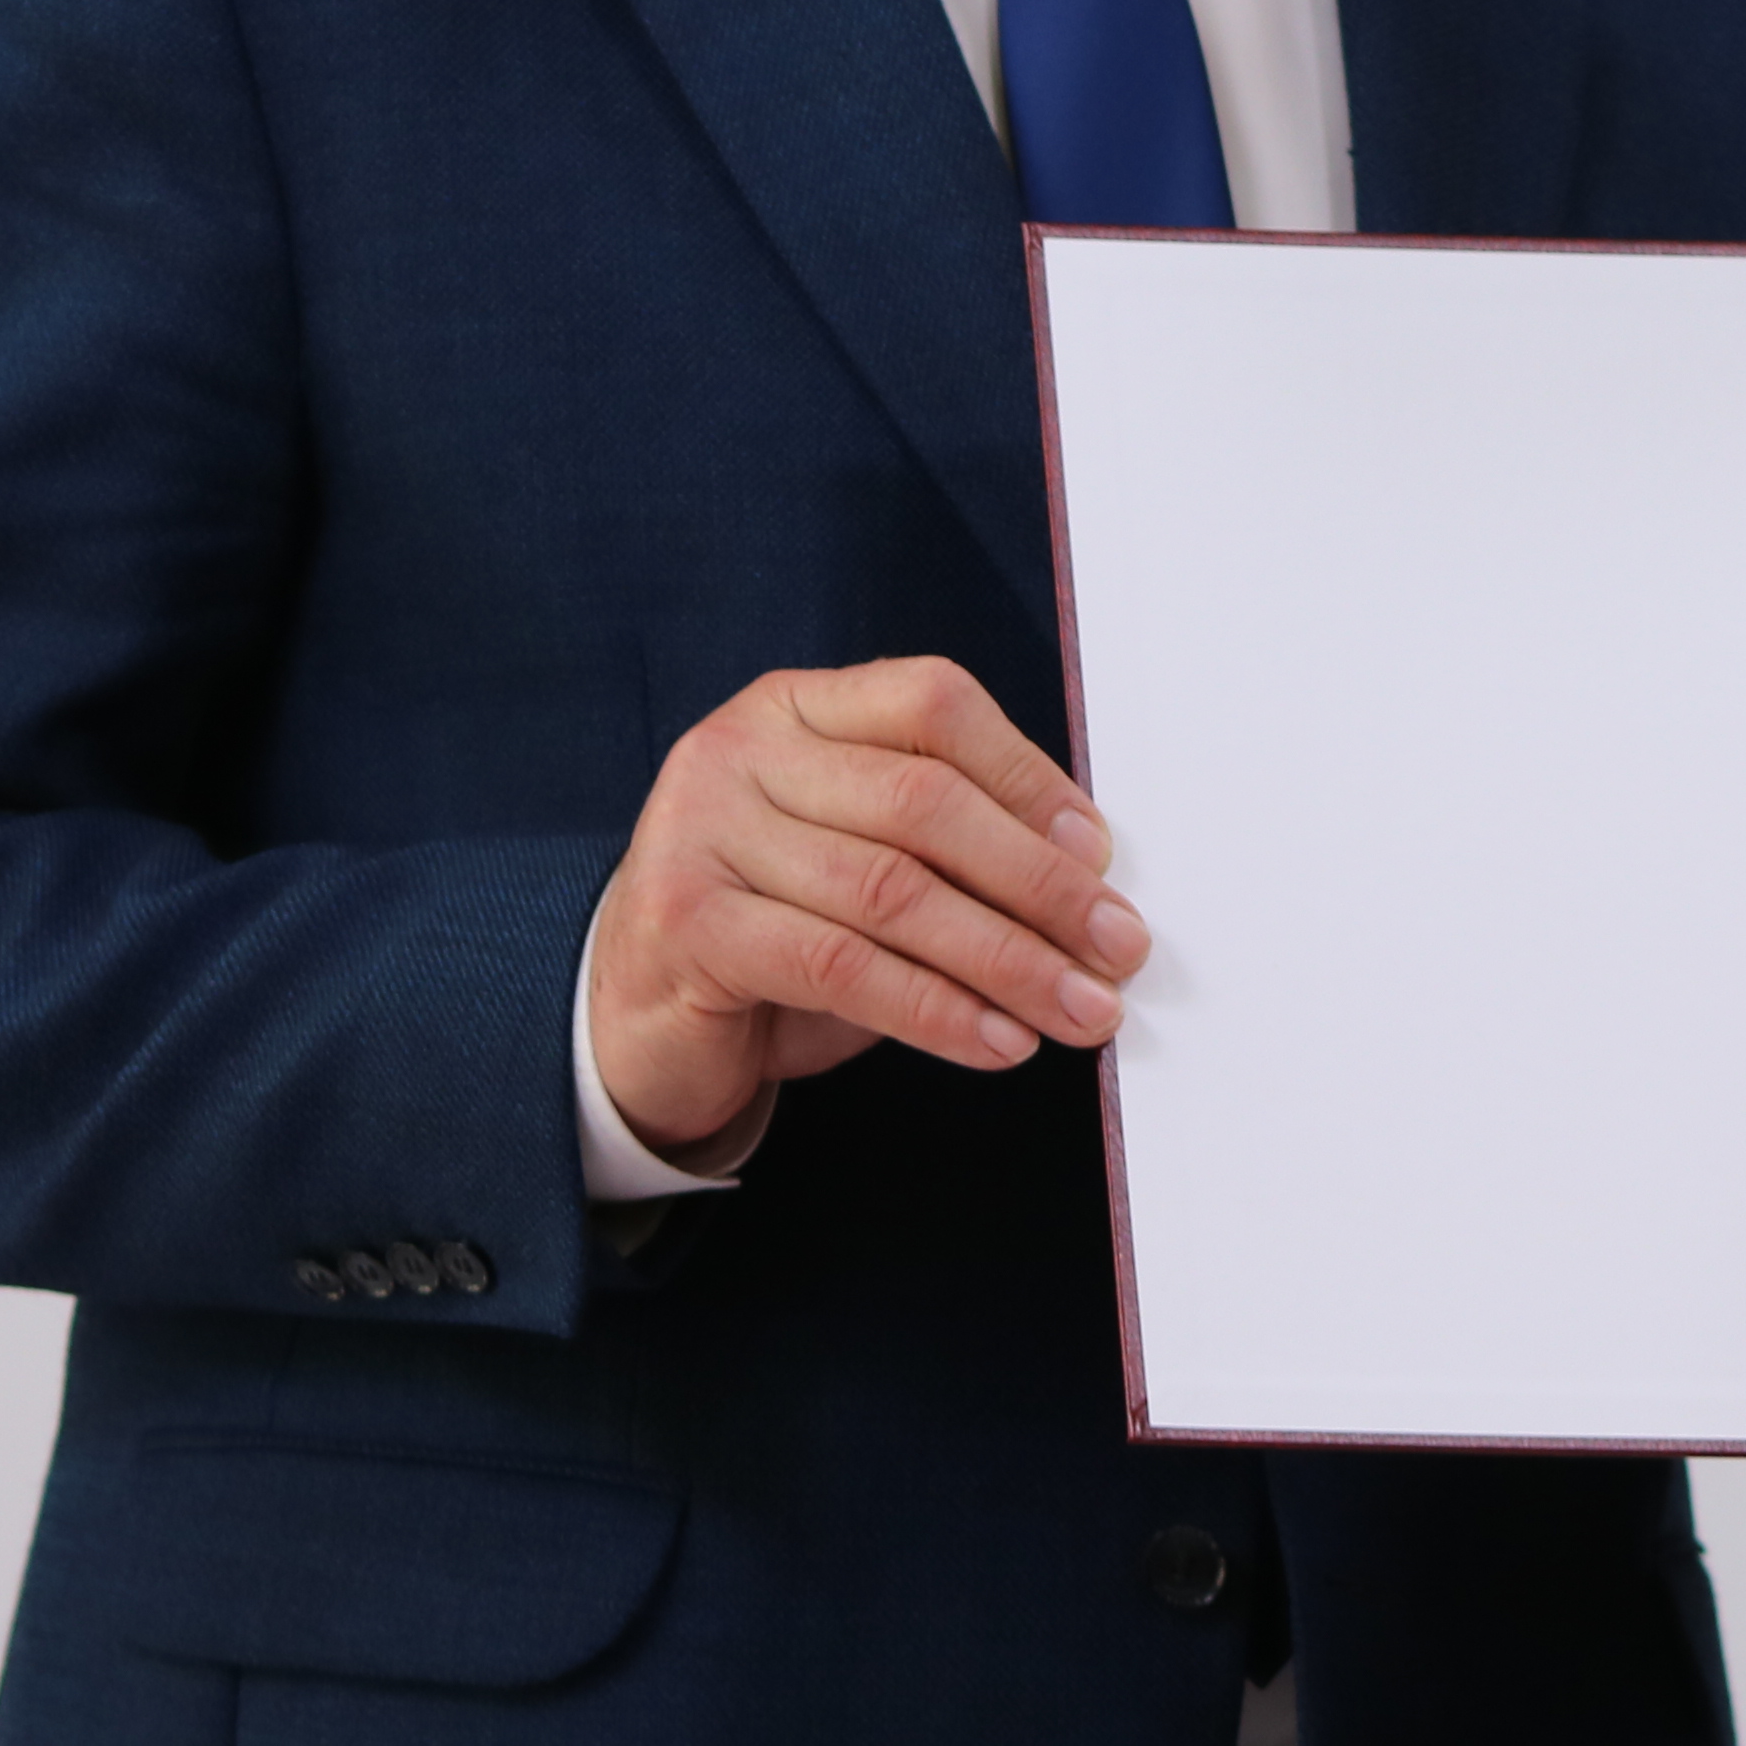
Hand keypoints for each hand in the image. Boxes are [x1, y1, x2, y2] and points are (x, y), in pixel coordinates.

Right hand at [586, 657, 1150, 1161]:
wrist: (627, 1017)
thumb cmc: (771, 932)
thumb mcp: (859, 860)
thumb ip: (946, 845)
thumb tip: (1090, 880)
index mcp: (795, 706)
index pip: (933, 704)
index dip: (1029, 777)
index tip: (1102, 857)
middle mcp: (739, 749)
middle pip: (922, 803)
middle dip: (1038, 883)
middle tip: (1117, 948)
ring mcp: (701, 831)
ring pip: (890, 890)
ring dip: (1006, 959)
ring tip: (1078, 1008)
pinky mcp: (687, 924)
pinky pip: (840, 965)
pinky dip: (936, 1010)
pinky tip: (998, 1041)